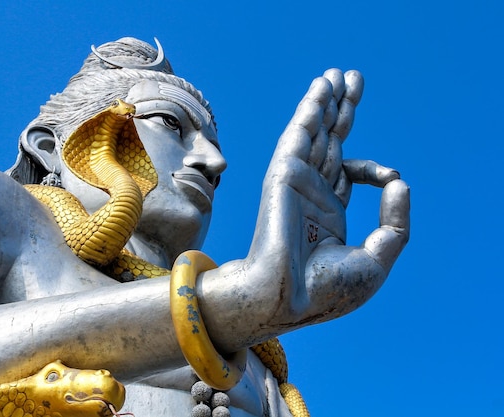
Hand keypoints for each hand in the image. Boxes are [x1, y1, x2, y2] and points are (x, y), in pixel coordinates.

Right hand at [246, 69, 409, 325]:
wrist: (289, 300)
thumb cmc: (327, 291)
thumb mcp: (376, 260)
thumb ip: (396, 224)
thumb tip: (401, 181)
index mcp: (328, 214)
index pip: (348, 173)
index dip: (372, 168)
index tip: (389, 176)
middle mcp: (311, 193)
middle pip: (329, 142)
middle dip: (340, 111)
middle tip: (349, 78)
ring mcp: (296, 182)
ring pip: (314, 133)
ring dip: (324, 103)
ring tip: (334, 75)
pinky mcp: (283, 176)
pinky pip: (299, 137)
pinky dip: (310, 112)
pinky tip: (320, 90)